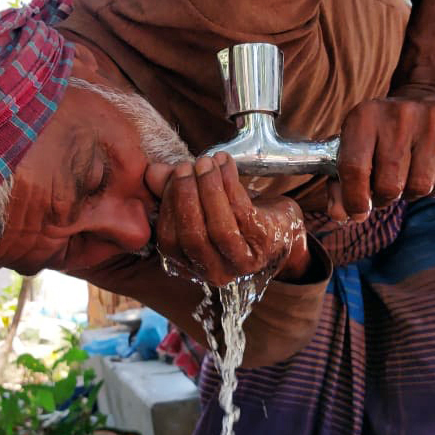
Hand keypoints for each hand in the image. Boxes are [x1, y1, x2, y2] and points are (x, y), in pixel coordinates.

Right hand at [152, 153, 306, 286]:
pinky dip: (230, 183)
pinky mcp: (262, 244)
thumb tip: (153, 172)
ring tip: (206, 162)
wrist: (281, 229)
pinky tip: (225, 163)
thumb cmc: (235, 219)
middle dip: (186, 197)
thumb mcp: (200, 205)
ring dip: (209, 189)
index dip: (168, 206)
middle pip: (192, 237)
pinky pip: (242, 211)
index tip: (172, 175)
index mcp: (192, 267)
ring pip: (218, 227)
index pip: (170, 241)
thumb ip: (174, 191)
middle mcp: (215, 272)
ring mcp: (241, 262)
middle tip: (186, 167)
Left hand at [329, 91, 434, 221]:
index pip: (353, 169)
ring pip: (419, 186)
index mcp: (364, 115)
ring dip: (411, 192)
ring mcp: (433, 119)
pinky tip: (432, 169)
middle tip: (386, 188)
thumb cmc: (385, 134)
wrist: (430, 96)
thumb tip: (339, 215)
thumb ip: (341, 184)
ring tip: (409, 175)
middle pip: (388, 185)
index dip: (354, 199)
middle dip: (384, 197)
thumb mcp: (357, 148)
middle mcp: (399, 114)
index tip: (357, 210)